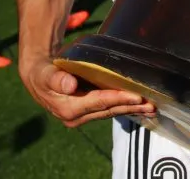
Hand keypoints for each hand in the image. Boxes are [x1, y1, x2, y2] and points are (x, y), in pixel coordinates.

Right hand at [19, 57, 155, 127]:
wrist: (38, 78)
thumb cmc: (42, 73)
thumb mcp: (45, 74)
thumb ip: (56, 79)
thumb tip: (69, 85)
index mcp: (68, 109)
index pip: (98, 103)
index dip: (117, 99)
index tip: (136, 96)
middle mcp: (77, 117)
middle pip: (109, 110)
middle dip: (131, 107)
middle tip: (151, 104)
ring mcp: (84, 116)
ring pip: (112, 112)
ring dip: (132, 110)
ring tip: (151, 107)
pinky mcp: (89, 111)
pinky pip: (109, 110)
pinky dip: (125, 107)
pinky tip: (139, 107)